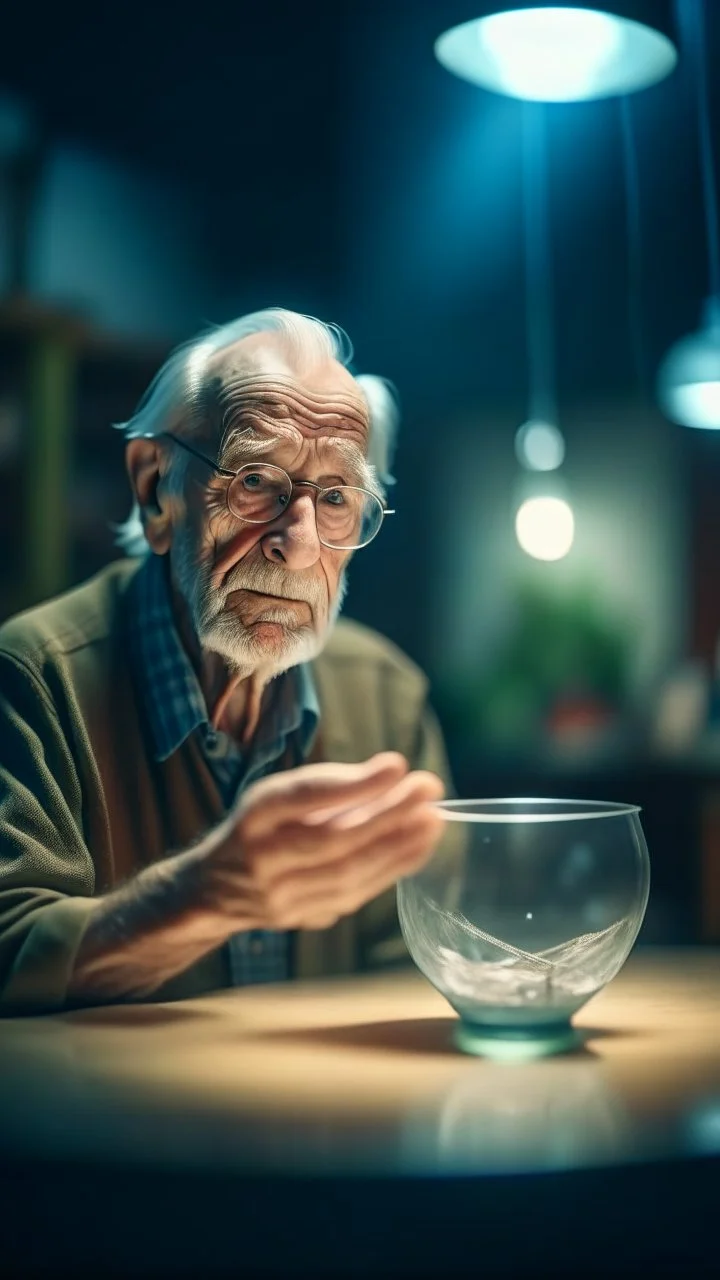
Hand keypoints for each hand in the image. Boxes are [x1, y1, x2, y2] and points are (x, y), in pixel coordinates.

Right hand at [194, 752, 444, 931]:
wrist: (213, 890)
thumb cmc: (258, 828)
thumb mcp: (278, 795)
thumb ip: (330, 786)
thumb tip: (394, 774)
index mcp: (255, 816)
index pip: (306, 797)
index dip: (353, 784)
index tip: (398, 765)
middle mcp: (262, 859)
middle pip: (332, 840)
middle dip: (388, 815)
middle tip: (429, 790)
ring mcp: (282, 897)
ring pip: (347, 875)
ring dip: (398, 847)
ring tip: (433, 821)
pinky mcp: (302, 919)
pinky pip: (353, 895)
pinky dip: (389, 871)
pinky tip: (416, 849)